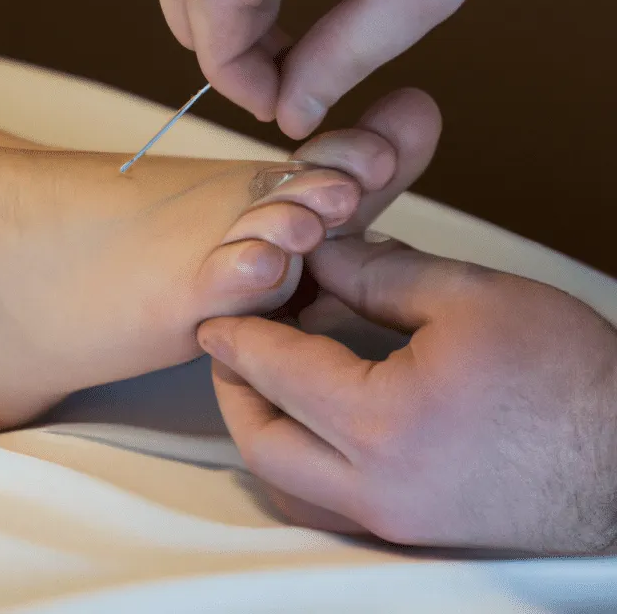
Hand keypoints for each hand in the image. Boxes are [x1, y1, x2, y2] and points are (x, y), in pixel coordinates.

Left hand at [198, 235, 616, 554]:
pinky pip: (322, 500)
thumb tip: (324, 257)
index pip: (278, 371)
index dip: (239, 334)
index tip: (217, 314)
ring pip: (284, 480)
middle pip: (261, 440)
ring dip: (260, 425)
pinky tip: (310, 418)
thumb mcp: (471, 297)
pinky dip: (296, 458)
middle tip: (232, 343)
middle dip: (233, 386)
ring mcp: (390, 519)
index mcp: (385, 423)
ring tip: (266, 375)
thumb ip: (380, 275)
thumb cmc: (568, 379)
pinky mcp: (409, 529)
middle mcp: (375, 487)